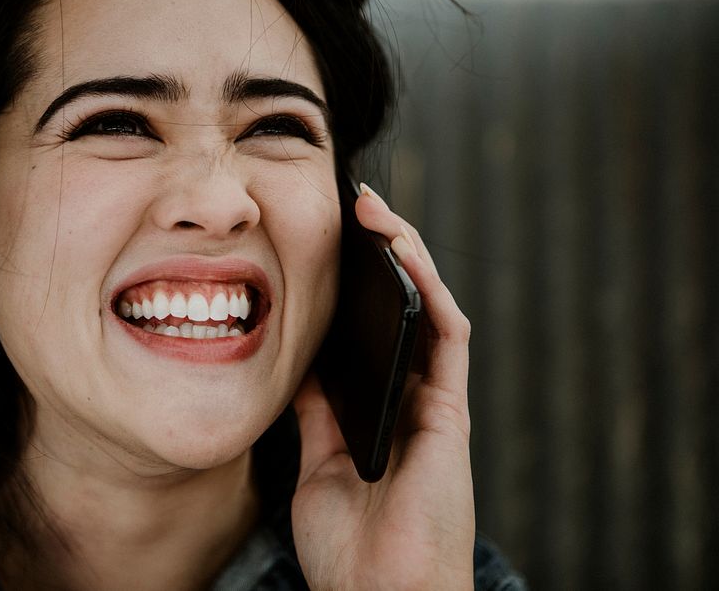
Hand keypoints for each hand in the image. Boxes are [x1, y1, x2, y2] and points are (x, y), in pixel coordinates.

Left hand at [291, 183, 474, 589]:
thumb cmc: (349, 543)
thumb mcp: (318, 462)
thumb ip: (317, 411)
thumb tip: (298, 364)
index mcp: (382, 408)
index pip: (372, 329)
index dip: (354, 282)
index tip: (323, 240)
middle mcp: (414, 396)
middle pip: (403, 309)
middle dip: (384, 253)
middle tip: (352, 207)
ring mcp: (437, 401)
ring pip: (429, 309)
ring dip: (408, 254)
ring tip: (375, 210)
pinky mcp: (452, 411)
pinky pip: (449, 336)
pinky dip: (429, 288)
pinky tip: (403, 251)